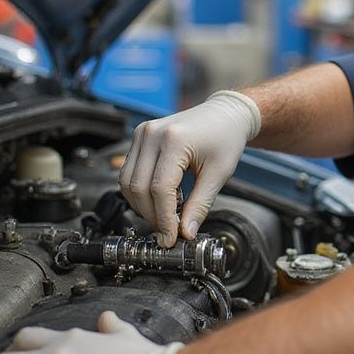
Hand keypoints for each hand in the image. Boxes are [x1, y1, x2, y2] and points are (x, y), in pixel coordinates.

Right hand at [118, 90, 260, 246]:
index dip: (163, 219)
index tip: (170, 239)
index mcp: (174, 140)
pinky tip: (161, 198)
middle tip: (168, 233)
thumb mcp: (219, 174)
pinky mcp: (139, 137)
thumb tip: (186, 233)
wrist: (224, 114)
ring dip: (142, 206)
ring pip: (127, 182)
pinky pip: (129, 172)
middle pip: (139, 187)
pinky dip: (140, 191)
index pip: (160, 189)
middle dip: (152, 216)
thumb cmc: (226, 138)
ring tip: (166, 216)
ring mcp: (142, 133)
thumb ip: (200, 205)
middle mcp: (152, 134)